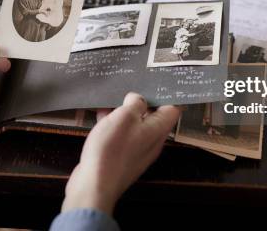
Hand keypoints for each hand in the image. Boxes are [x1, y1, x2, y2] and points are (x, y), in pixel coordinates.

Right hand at [62, 93, 180, 214]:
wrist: (94, 184)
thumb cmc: (112, 147)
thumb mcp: (125, 117)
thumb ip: (135, 103)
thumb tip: (138, 99)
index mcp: (158, 131)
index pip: (172, 109)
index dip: (165, 95)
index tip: (155, 82)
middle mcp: (151, 142)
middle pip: (152, 117)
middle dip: (141, 101)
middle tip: (129, 86)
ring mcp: (136, 151)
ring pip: (134, 126)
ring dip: (124, 113)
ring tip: (111, 98)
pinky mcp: (121, 158)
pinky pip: (122, 136)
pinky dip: (114, 125)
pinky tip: (100, 116)